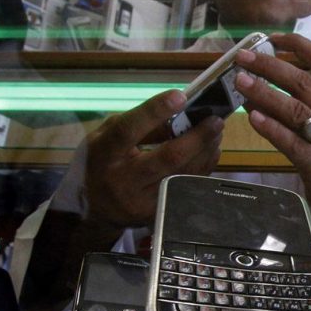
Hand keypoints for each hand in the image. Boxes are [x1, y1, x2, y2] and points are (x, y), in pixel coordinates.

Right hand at [51, 89, 223, 227]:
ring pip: (184, 174)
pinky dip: (203, 166)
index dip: (155, 112)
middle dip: (197, 137)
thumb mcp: (108, 136)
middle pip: (168, 157)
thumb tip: (180, 112)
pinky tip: (209, 151)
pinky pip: (187, 187)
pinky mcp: (157, 214)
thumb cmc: (102, 161)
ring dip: (206, 150)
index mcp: (105, 153)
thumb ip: (139, 124)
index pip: (129, 130)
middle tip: (216, 120)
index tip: (181, 96)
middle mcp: (123, 180)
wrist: (95, 208)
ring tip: (216, 131)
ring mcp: (141, 201)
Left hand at [233, 33, 310, 226]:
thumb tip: (260, 82)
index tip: (271, 37)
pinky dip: (272, 129)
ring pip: (297, 111)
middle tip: (243, 57)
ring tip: (241, 83)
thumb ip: (301, 103)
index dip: (298, 46)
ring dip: (266, 94)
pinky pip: (293, 144)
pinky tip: (253, 118)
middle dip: (271, 66)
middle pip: (304, 82)